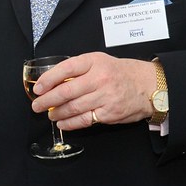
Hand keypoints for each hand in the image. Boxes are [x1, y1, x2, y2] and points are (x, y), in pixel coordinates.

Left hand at [29, 52, 156, 129]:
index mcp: (95, 62)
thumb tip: (54, 81)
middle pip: (67, 91)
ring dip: (57, 113)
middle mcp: (99, 78)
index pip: (66, 68)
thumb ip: (80, 69)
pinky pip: (85, 120)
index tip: (38, 87)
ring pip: (74, 107)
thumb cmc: (121, 73)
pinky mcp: (109, 113)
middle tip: (37, 105)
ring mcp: (105, 96)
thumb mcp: (100, 62)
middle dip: (48, 100)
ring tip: (50, 114)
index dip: (49, 79)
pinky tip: (62, 123)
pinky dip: (71, 123)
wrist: (148, 86)